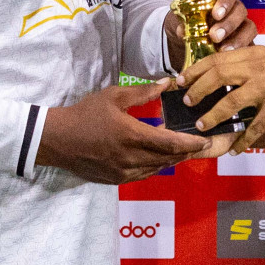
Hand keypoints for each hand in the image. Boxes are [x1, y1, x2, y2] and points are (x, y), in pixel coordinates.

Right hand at [35, 80, 205, 183]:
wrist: (58, 140)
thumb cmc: (85, 114)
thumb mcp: (113, 96)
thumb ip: (142, 92)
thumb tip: (166, 83)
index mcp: (132, 136)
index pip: (170, 143)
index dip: (191, 144)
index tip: (206, 141)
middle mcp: (130, 158)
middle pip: (168, 159)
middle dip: (187, 153)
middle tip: (203, 146)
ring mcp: (123, 172)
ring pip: (157, 169)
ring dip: (173, 160)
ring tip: (186, 152)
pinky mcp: (116, 180)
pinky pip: (143, 175)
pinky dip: (156, 167)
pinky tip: (161, 159)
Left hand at [164, 0, 256, 61]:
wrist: (190, 37)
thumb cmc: (188, 21)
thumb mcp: (182, 18)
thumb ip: (183, 21)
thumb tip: (182, 30)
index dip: (225, 2)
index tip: (216, 14)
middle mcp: (234, 7)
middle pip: (240, 10)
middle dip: (228, 24)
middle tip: (215, 36)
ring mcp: (242, 24)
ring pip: (249, 27)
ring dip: (237, 39)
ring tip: (223, 50)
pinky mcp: (246, 40)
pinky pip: (250, 44)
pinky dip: (241, 50)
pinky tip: (229, 57)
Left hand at [176, 45, 264, 153]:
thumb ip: (247, 65)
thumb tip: (219, 73)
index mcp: (253, 54)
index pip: (217, 59)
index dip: (196, 70)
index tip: (181, 80)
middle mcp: (258, 67)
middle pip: (219, 76)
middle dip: (199, 90)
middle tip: (188, 103)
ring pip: (231, 101)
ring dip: (213, 115)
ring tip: (202, 126)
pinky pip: (255, 126)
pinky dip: (243, 140)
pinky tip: (235, 149)